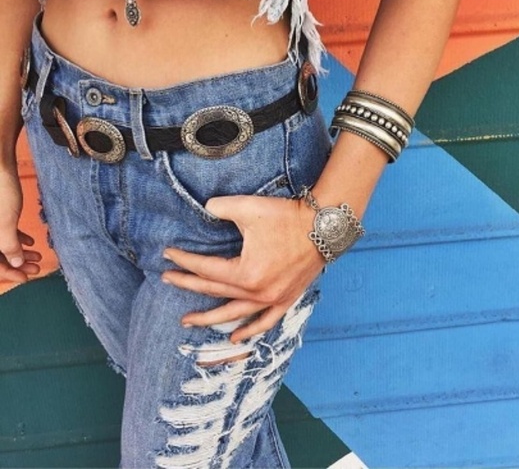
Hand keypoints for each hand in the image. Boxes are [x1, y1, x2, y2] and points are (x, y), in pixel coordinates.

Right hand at [0, 168, 41, 282]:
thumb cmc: (0, 194)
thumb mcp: (4, 225)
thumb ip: (9, 246)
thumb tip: (16, 263)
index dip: (9, 273)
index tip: (26, 277)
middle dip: (17, 263)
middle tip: (35, 268)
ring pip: (1, 244)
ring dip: (19, 251)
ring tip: (37, 255)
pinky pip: (2, 231)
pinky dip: (16, 238)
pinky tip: (31, 240)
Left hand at [162, 194, 324, 343]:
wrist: (324, 225)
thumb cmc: (286, 217)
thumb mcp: (248, 207)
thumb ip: (220, 208)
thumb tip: (206, 209)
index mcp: (245, 273)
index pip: (205, 269)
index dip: (184, 261)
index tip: (167, 254)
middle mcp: (257, 293)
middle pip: (214, 291)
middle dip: (188, 284)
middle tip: (167, 280)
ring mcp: (273, 300)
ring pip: (234, 314)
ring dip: (210, 318)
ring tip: (188, 321)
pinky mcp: (286, 299)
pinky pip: (264, 321)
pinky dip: (249, 330)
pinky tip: (235, 338)